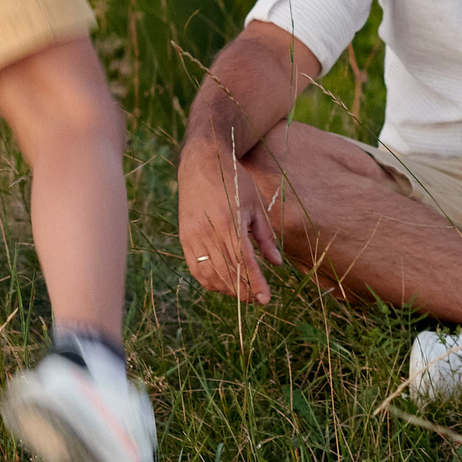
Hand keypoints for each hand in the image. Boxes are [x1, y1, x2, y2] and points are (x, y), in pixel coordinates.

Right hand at [177, 130, 280, 303]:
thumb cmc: (233, 179)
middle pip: (227, 272)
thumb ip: (264, 235)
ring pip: (210, 274)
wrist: (202, 161)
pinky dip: (209, 281)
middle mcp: (209, 231)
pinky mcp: (184, 236)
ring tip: (241, 291)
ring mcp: (193, 235)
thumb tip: (276, 263)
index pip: (244, 262)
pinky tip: (222, 283)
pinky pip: (195, 268)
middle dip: (244, 290)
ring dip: (227, 288)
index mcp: (230, 222)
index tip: (266, 299)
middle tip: (257, 299)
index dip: (255, 283)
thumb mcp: (255, 204)